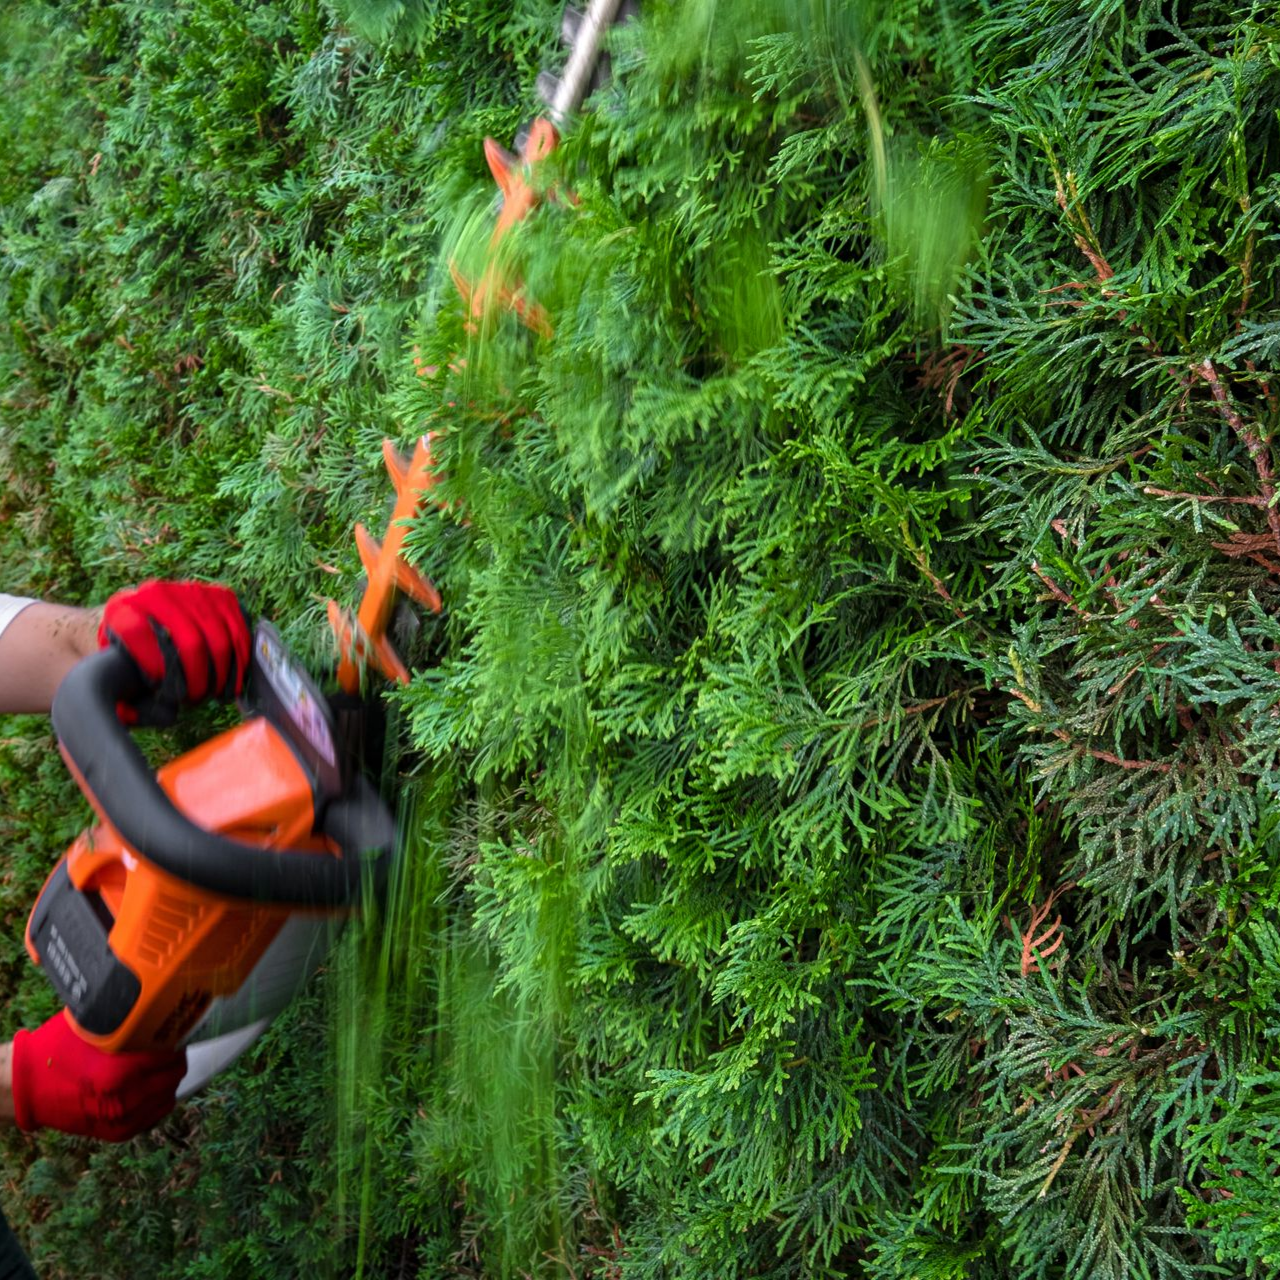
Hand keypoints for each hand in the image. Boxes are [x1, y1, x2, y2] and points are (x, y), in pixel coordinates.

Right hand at [10, 1012, 185, 1141]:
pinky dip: (158, 1097)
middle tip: (168, 1042)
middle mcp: (125, 1101)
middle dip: (174, 1056)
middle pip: (174, 1074)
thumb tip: (160, 1008)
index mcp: (118, 1073)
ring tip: (159, 1061)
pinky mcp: (118, 1133)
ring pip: (168, 1095)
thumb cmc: (57, 1051)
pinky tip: (150, 1082)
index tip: (174, 1027)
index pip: (169, 1054)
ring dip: (168, 1077)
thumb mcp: (94, 1026)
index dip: (174, 1037)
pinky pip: (155, 1114)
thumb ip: (128, 1024)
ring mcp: (123, 1121)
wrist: (26, 1089)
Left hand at [99, 580, 251, 722]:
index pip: (138, 634)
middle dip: (198, 679)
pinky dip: (240, 661)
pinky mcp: (221, 597)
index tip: (165, 693)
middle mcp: (158, 593)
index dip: (155, 668)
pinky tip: (231, 681)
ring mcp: (194, 592)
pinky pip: (239, 632)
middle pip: (190, 642)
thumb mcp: (114, 674)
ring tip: (213, 693)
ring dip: (221, 674)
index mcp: (123, 609)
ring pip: (220, 639)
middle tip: (195, 699)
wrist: (149, 620)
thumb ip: (120, 701)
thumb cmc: (132, 658)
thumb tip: (140, 715)